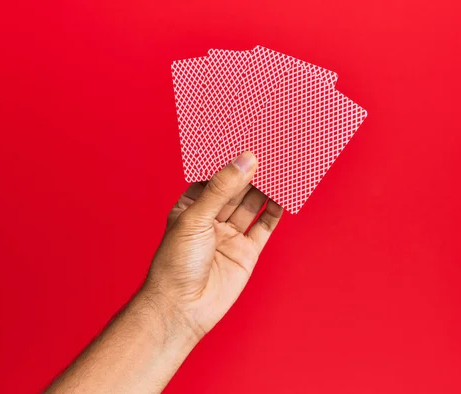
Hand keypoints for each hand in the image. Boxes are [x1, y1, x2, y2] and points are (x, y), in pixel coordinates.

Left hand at [142, 152, 282, 340]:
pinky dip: (274, 212)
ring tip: (282, 166)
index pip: (214, 176)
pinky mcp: (246, 252)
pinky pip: (263, 227)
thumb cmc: (176, 264)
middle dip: (252, 171)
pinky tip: (284, 196)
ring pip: (251, 205)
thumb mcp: (196, 218)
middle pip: (236, 189)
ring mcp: (230, 235)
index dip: (230, 160)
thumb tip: (246, 160)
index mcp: (191, 206)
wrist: (183, 309)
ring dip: (265, 188)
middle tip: (271, 149)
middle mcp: (211, 219)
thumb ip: (223, 189)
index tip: (248, 139)